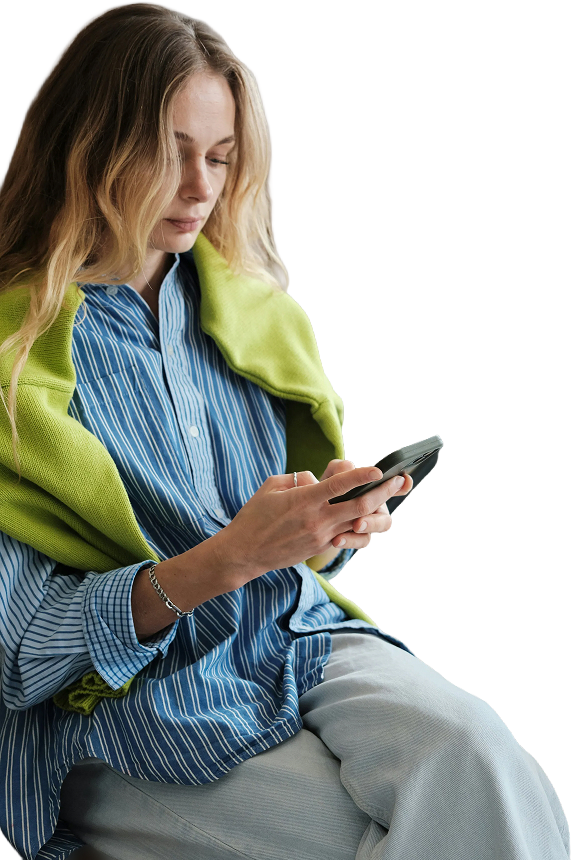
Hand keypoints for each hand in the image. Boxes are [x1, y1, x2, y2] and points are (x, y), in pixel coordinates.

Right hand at [214, 461, 412, 586]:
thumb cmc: (255, 516)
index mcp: (304, 500)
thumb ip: (299, 479)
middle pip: (359, 505)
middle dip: (383, 492)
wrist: (245, 553)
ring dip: (376, 511)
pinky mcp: (321, 548)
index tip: (378, 469)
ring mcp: (321, 536)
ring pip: (358, 523)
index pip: (339, 485)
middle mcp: (317, 519)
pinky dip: (358, 525)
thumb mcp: (272, 487)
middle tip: (400, 481)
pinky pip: (347, 535)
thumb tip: (318, 478)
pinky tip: (363, 517)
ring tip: (386, 500)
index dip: (361, 476)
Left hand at [320, 459, 412, 549]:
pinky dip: (350, 541)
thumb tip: (347, 468)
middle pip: (389, 504)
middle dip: (383, 501)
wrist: (311, 516)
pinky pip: (361, 541)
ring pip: (381, 525)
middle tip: (376, 495)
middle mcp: (376, 506)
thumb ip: (338, 469)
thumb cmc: (324, 489)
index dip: (403, 484)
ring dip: (371, 523)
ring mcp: (368, 522)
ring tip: (357, 524)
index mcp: (373, 488)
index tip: (402, 479)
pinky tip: (337, 540)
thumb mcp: (329, 476)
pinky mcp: (356, 537)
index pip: (395, 486)